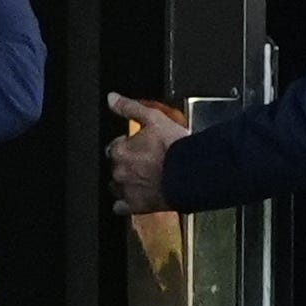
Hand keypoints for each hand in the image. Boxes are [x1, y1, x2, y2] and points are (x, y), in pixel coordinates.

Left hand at [104, 92, 188, 215]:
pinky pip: (120, 207)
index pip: (114, 147)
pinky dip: (125, 204)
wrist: (194, 174)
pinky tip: (136, 198)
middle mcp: (119, 171)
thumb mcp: (154, 119)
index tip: (139, 147)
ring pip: (116, 186)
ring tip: (143, 179)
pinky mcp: (136, 206)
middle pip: (115, 167)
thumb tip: (111, 98)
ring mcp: (126, 190)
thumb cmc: (177, 148)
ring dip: (125, 182)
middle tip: (144, 163)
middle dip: (126, 164)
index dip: (127, 146)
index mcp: (119, 150)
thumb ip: (129, 108)